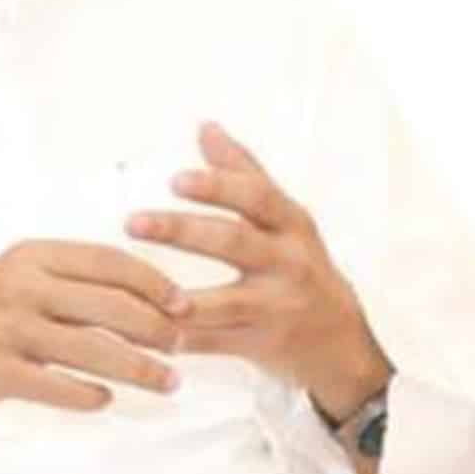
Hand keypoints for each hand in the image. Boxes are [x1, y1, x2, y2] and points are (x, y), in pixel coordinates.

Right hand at [0, 239, 192, 417]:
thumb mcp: (21, 274)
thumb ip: (73, 277)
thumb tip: (146, 292)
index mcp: (32, 256)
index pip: (107, 262)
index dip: (152, 282)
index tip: (183, 303)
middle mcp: (21, 288)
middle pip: (107, 305)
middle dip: (155, 327)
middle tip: (180, 345)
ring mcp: (7, 331)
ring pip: (90, 350)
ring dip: (137, 368)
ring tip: (167, 381)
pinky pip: (57, 386)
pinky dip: (90, 395)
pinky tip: (108, 399)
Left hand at [123, 121, 392, 422]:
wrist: (342, 344)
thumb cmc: (301, 266)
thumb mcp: (285, 219)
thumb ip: (243, 173)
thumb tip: (205, 126)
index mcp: (291, 225)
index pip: (257, 196)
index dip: (217, 186)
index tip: (175, 178)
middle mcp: (289, 263)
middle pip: (234, 242)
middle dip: (181, 231)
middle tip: (132, 221)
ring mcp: (277, 308)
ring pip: (225, 301)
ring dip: (178, 297)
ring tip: (135, 288)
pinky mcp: (263, 346)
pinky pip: (217, 343)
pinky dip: (182, 339)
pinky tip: (145, 332)